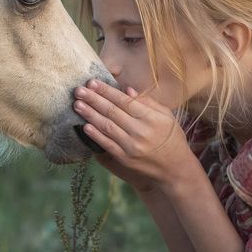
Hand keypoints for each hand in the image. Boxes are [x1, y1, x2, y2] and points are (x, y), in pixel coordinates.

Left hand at [74, 81, 198, 193]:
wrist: (175, 169)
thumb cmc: (171, 139)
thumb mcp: (167, 117)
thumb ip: (148, 102)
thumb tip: (127, 90)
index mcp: (151, 118)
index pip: (124, 101)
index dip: (107, 91)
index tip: (92, 82)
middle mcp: (141, 131)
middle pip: (112, 112)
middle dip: (93, 99)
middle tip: (78, 90)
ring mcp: (132, 146)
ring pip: (107, 127)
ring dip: (90, 115)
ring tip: (77, 104)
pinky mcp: (125, 159)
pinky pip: (107, 144)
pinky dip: (95, 135)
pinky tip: (85, 126)